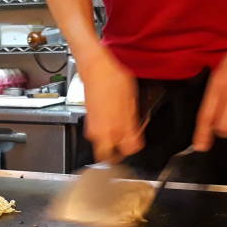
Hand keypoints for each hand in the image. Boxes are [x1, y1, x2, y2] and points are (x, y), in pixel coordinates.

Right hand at [80, 47, 142, 162]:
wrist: (96, 70)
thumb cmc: (114, 80)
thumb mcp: (132, 101)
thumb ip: (133, 122)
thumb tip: (135, 133)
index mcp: (119, 128)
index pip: (130, 149)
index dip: (136, 145)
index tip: (137, 139)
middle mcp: (104, 132)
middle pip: (109, 156)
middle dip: (117, 154)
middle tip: (124, 146)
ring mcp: (94, 129)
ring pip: (102, 146)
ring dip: (110, 143)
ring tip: (118, 131)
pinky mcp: (88, 123)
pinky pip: (97, 135)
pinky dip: (104, 133)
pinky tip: (110, 122)